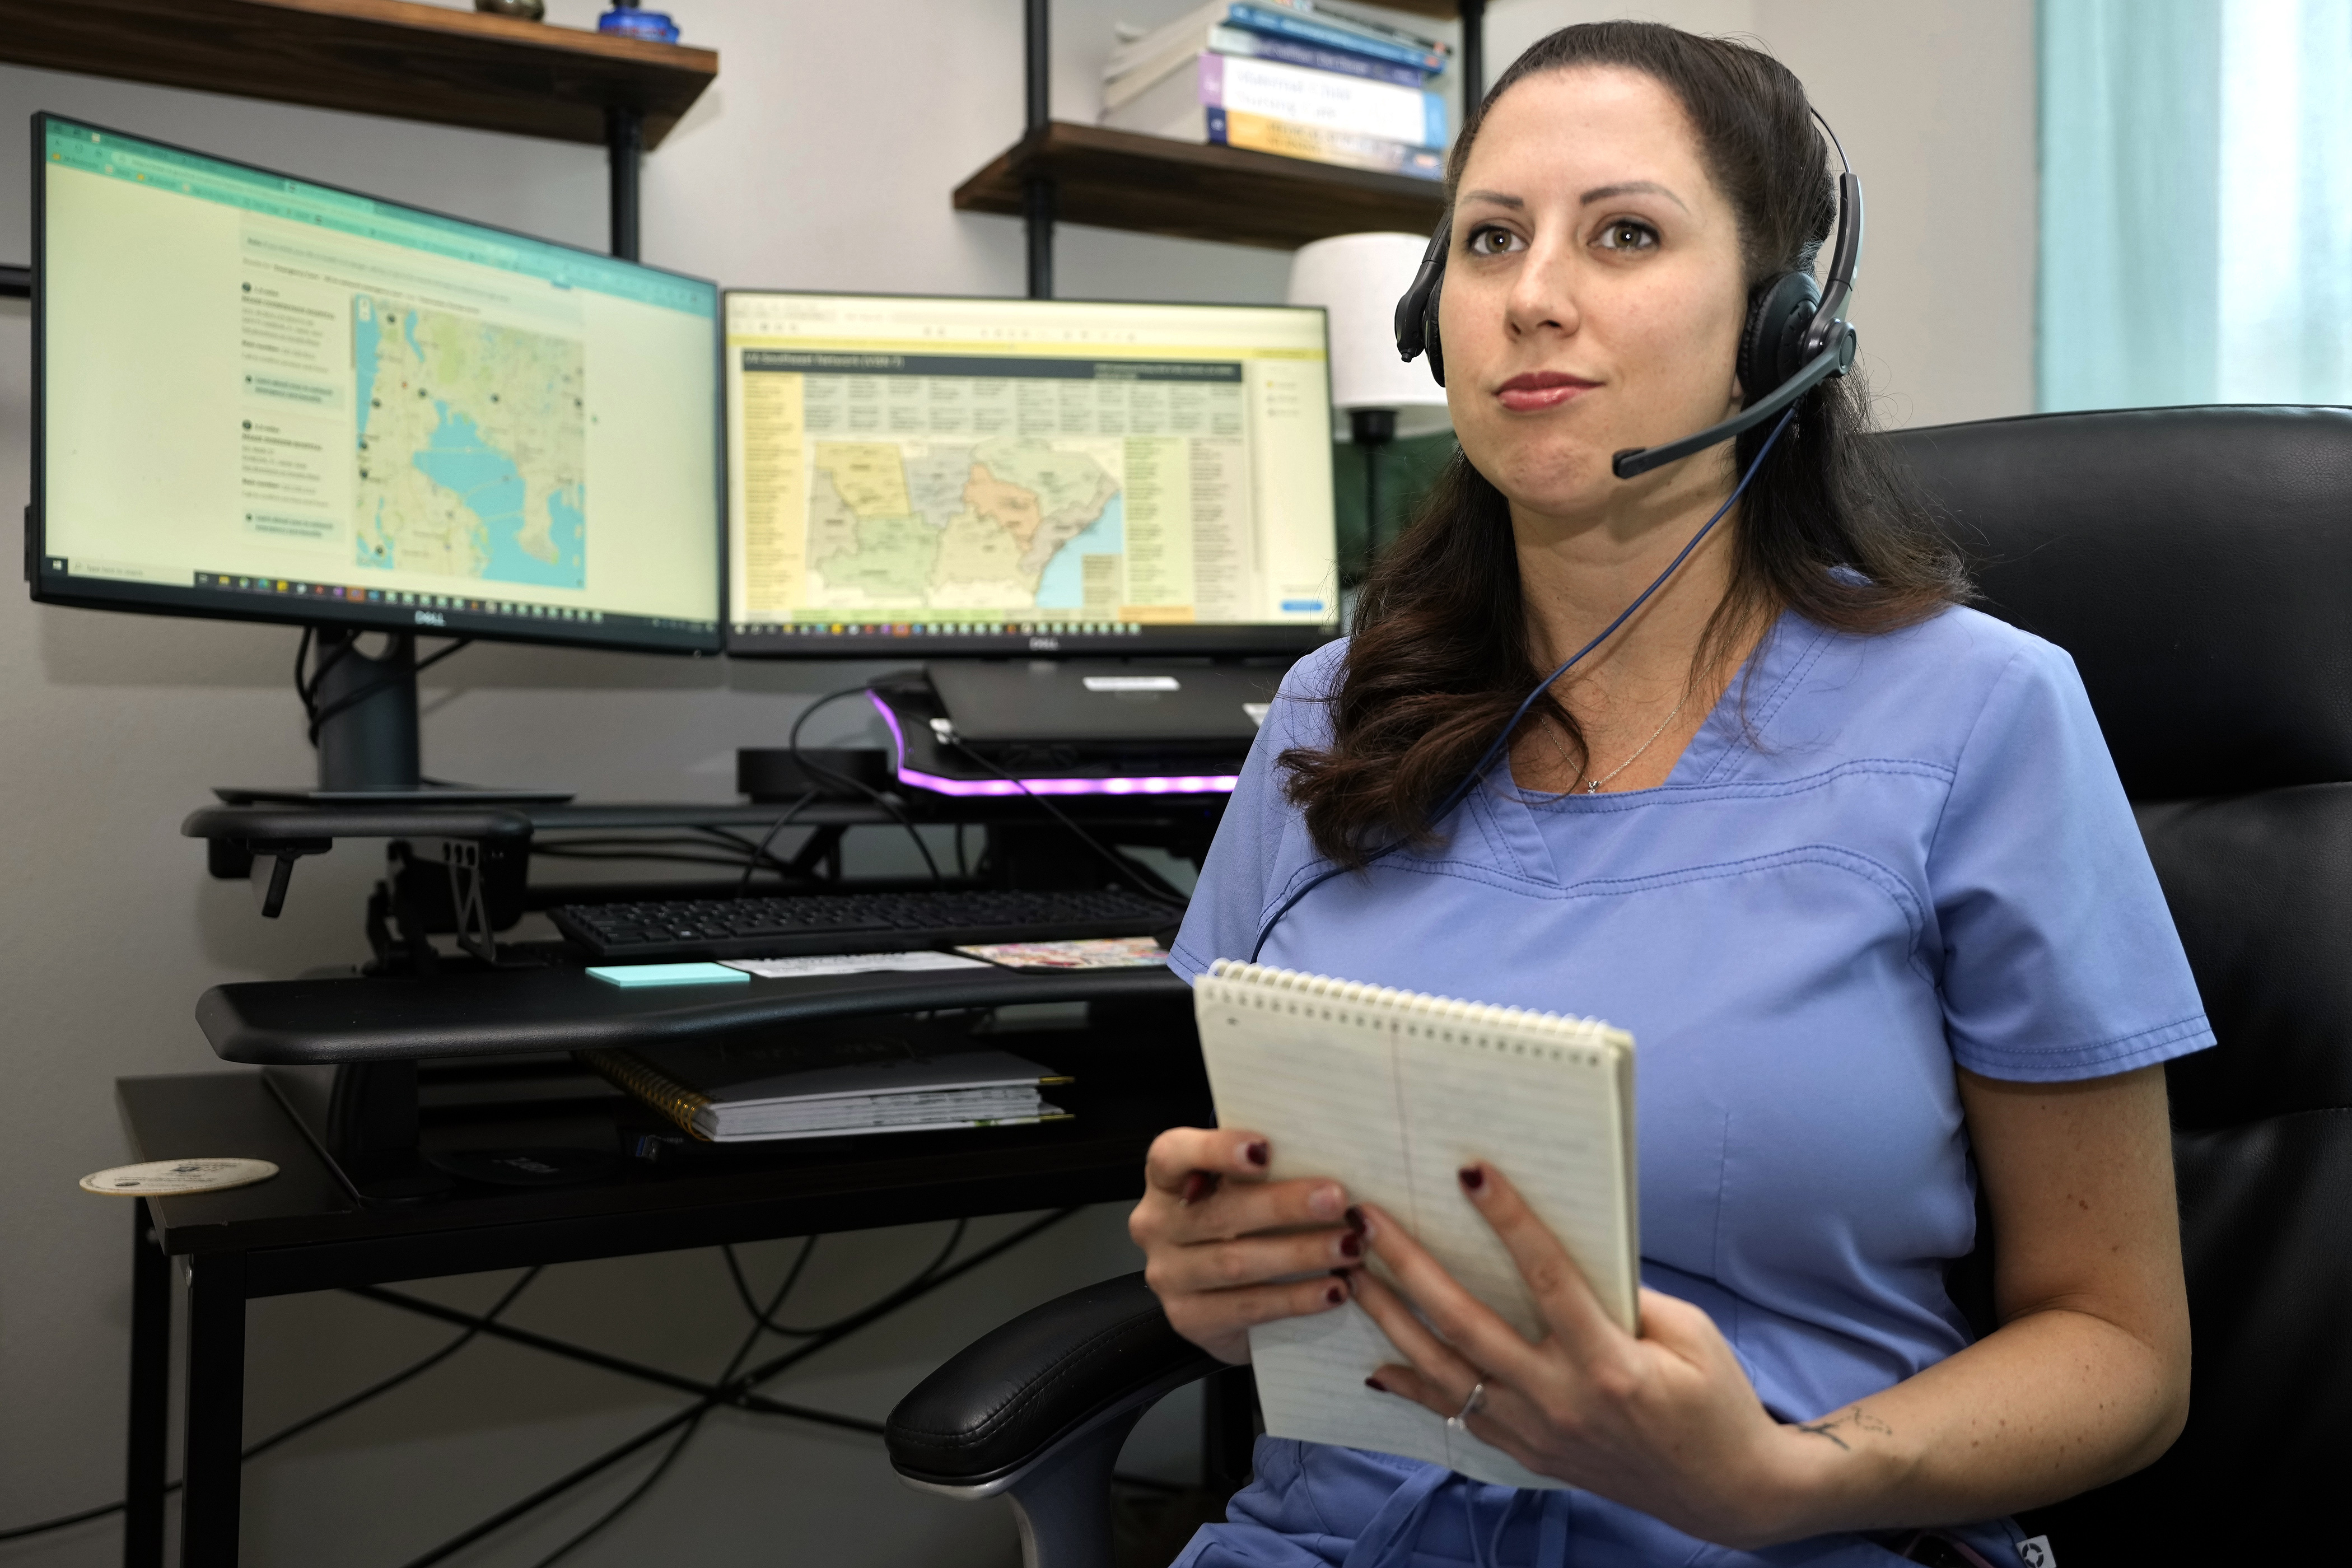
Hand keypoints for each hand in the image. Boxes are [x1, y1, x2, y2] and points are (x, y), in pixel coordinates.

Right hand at [1129, 1126, 1361, 1363]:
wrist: (1223, 1298)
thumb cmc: (1242, 1224)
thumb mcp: (1244, 1189)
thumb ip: (1267, 1170)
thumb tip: (1331, 1155)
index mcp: (1166, 1180)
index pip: (1173, 1155)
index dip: (1214, 1150)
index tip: (1263, 1150)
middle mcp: (1156, 1226)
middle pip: (1218, 1213)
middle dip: (1283, 1205)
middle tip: (1336, 1199)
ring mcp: (1168, 1276)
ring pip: (1235, 1263)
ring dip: (1299, 1253)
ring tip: (1349, 1246)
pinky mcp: (1189, 1319)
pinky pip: (1247, 1307)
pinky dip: (1296, 1298)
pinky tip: (1333, 1289)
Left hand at [1354, 1164, 1832, 1548]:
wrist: (1724, 1490)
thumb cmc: (1713, 1399)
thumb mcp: (1688, 1334)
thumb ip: (1624, 1293)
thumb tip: (1559, 1250)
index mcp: (1610, 1363)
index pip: (1548, 1278)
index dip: (1509, 1222)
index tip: (1471, 1174)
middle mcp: (1562, 1399)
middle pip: (1468, 1324)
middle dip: (1412, 1267)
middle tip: (1371, 1219)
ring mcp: (1538, 1432)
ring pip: (1445, 1372)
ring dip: (1393, 1321)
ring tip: (1354, 1275)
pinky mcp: (1528, 1453)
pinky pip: (1458, 1415)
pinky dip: (1414, 1387)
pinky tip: (1376, 1361)